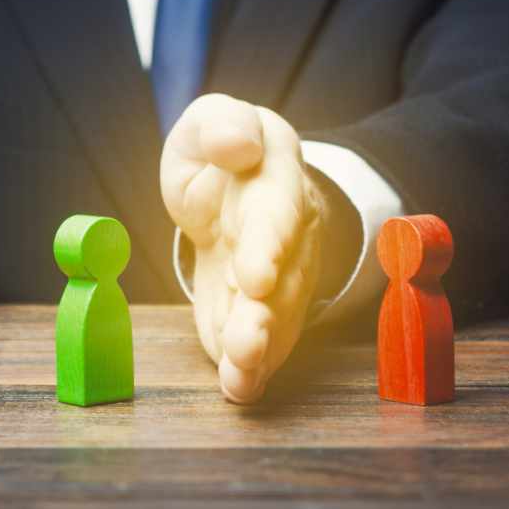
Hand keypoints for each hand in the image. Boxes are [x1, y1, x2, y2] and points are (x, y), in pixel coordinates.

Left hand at [160, 94, 321, 403]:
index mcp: (277, 182)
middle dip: (266, 316)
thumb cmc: (228, 151)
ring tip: (242, 377)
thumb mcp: (219, 120)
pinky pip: (267, 340)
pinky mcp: (265, 309)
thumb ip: (223, 124)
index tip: (255, 278)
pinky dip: (254, 367)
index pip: (278, 215)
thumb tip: (237, 147)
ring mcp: (282, 278)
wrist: (245, 189)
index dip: (270, 248)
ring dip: (261, 350)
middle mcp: (289, 237)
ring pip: (278, 318)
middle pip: (284, 280)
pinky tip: (241, 387)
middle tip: (248, 346)